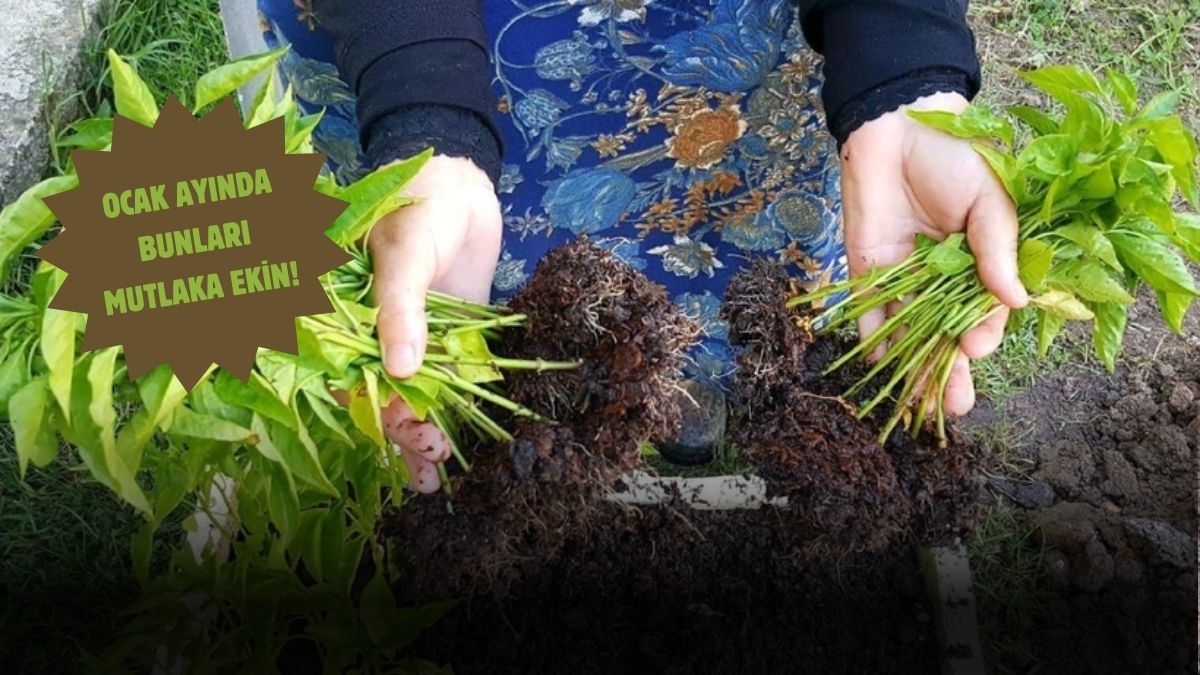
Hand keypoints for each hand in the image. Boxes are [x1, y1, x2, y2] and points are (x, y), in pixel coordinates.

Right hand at [371, 155, 501, 491]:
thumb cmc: (419, 202)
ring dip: (425, 433)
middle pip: (384, 396)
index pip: (351, 377)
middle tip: (429, 464)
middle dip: (403, 434)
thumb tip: (401, 371)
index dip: (373, 412)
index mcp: (347, 316)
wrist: (464, 179)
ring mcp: (417, 336)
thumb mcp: (403, 251)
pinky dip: (456, 409)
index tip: (403, 436)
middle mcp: (378, 333)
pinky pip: (451, 378)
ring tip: (436, 475)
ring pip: (417, 395)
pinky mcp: (452, 335)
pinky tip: (464, 442)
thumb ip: (401, 307)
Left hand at [839, 92, 1028, 416]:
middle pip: (947, 334)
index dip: (981, 331)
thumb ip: (997, 247)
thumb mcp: (990, 197)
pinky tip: (878, 365)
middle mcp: (945, 279)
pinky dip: (871, 337)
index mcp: (983, 263)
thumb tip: (1016, 299)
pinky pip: (870, 310)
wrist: (896, 123)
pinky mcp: (868, 269)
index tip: (976, 347)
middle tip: (953, 408)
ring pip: (911, 332)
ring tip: (917, 406)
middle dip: (949, 372)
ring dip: (913, 368)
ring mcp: (906, 278)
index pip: (985, 311)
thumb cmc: (956, 154)